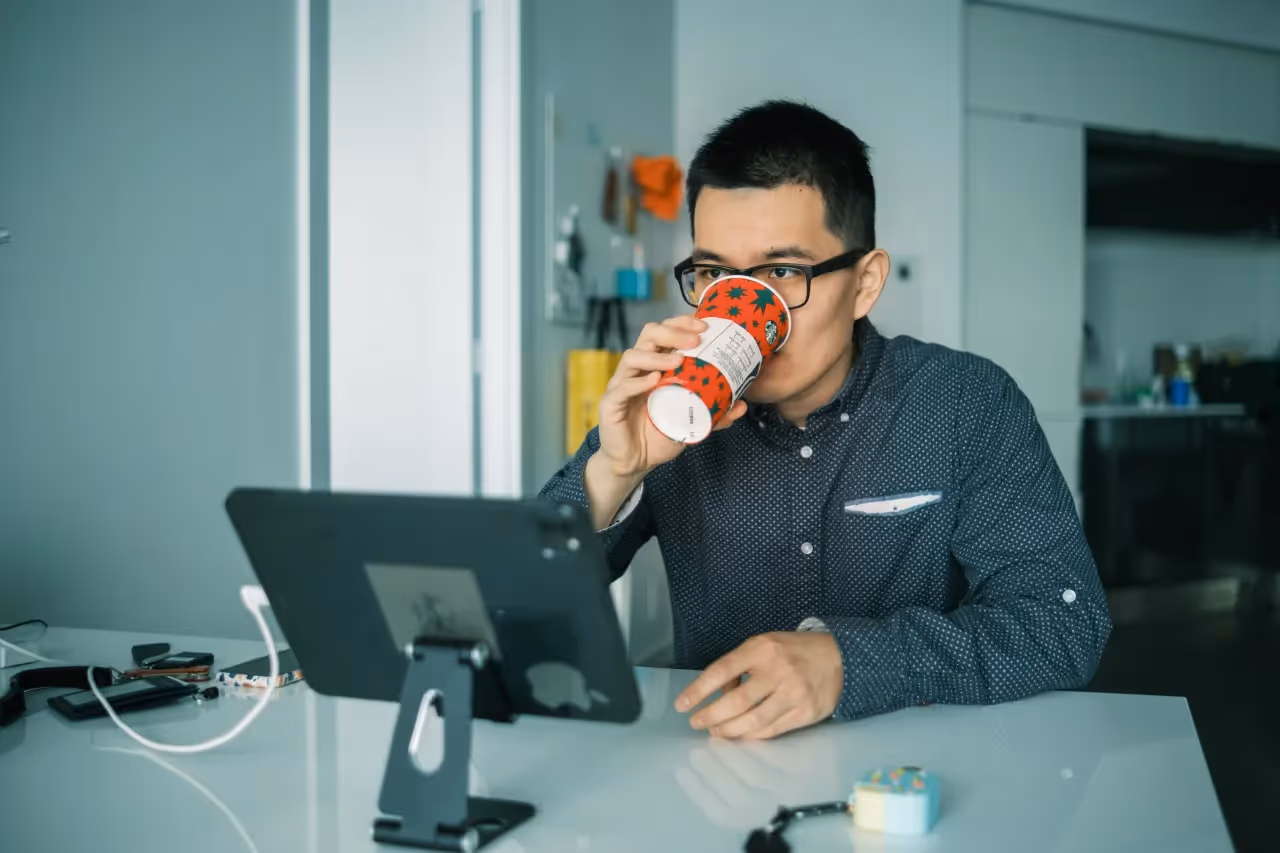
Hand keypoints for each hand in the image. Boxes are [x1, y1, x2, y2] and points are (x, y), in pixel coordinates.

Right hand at [596, 316, 747, 479]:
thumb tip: (743, 405)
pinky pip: (622, 387)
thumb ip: (715, 412)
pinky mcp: (611, 404)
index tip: (704, 325)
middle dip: (672, 331)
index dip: (681, 323)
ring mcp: (621, 385)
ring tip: (678, 360)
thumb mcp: (691, 421)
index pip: (664, 333)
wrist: (635, 463)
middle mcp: (637, 370)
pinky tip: (654, 381)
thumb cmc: (659, 435)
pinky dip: (638, 382)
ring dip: (656, 355)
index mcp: (655, 366)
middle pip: (648, 335)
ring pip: (632, 356)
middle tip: (695, 339)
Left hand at [675, 632, 843, 739]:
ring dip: (729, 730)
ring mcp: (794, 693)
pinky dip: (752, 734)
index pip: (722, 671)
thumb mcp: (765, 644)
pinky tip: (740, 734)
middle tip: (697, 722)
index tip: (682, 704)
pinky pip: (772, 730)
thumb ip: (741, 665)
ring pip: (753, 721)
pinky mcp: (806, 712)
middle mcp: (778, 670)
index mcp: (762, 648)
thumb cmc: (794, 651)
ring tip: (715, 731)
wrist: (840, 657)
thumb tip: (718, 692)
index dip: (698, 690)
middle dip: (710, 715)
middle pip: (736, 702)